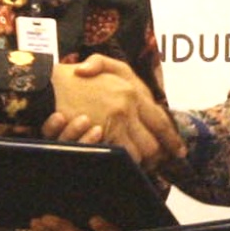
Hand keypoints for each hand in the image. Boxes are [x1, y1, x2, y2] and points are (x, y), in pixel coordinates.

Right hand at [52, 54, 182, 167]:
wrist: (50, 83)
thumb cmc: (78, 75)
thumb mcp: (105, 65)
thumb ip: (125, 76)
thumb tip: (142, 99)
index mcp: (133, 91)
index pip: (161, 121)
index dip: (171, 139)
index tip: (178, 152)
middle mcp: (128, 106)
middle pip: (152, 143)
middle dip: (155, 157)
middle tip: (155, 164)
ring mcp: (114, 121)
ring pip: (137, 153)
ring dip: (138, 162)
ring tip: (137, 165)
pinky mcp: (100, 133)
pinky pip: (119, 154)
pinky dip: (122, 161)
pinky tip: (121, 162)